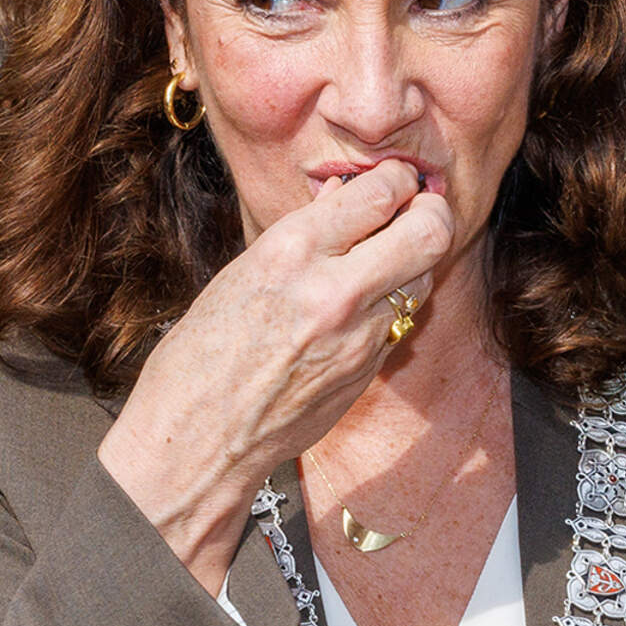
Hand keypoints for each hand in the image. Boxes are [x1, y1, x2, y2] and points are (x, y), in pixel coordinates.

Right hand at [93, 162, 455, 574]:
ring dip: (411, 262)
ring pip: (423, 276)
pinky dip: (389, 307)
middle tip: (415, 212)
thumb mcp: (235, 281)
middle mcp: (332, 288)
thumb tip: (340, 196)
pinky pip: (399, 320)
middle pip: (430, 229)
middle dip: (431, 212)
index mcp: (287, 253)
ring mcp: (358, 334)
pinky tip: (358, 311)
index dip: (395, 180)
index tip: (392, 183)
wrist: (195, 445)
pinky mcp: (368, 369)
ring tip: (382, 263)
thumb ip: (298, 238)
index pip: (379, 193)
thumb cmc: (196, 362)